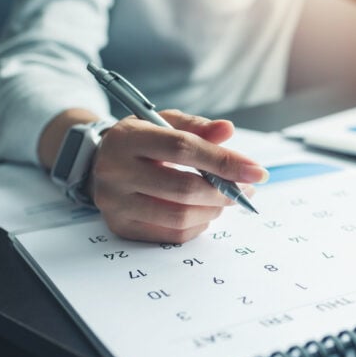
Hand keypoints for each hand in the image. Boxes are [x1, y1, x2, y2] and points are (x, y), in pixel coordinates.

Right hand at [89, 110, 267, 242]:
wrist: (99, 164)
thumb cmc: (140, 141)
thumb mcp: (164, 122)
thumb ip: (197, 126)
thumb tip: (227, 130)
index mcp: (127, 138)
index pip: (182, 148)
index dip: (223, 161)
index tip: (256, 171)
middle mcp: (115, 172)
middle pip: (183, 188)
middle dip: (223, 191)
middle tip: (244, 190)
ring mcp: (115, 203)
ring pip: (179, 216)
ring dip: (213, 211)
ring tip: (224, 199)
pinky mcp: (121, 227)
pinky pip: (171, 234)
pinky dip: (197, 225)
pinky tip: (204, 212)